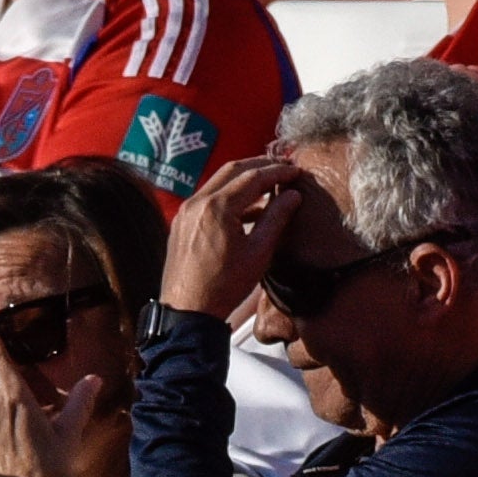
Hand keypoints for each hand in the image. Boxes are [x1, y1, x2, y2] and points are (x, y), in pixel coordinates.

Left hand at [162, 155, 315, 320]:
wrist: (188, 310)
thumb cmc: (225, 286)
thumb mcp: (258, 252)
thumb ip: (276, 219)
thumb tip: (292, 195)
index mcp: (217, 207)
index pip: (253, 177)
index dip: (278, 172)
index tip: (296, 171)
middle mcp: (198, 201)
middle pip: (233, 169)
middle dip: (261, 166)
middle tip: (284, 168)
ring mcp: (186, 210)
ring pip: (219, 181)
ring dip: (244, 179)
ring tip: (269, 185)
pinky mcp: (182, 221)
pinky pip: (208, 197)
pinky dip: (229, 194)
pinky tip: (248, 207)